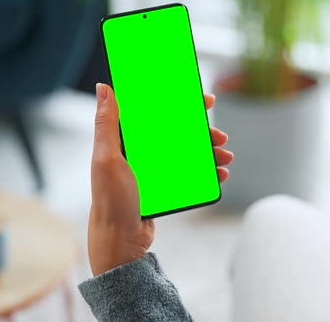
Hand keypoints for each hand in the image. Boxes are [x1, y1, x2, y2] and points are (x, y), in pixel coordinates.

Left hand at [88, 83, 233, 275]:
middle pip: (178, 133)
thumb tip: (103, 88)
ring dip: (209, 153)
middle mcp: (142, 152)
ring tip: (226, 157)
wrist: (120, 241)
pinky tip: (220, 174)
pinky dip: (206, 173)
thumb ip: (106, 124)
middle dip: (202, 132)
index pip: (157, 113)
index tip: (203, 100)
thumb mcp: (107, 159)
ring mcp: (155, 170)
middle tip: (220, 136)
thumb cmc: (111, 200)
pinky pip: (190, 174)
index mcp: (127, 141)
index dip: (180, 103)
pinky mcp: (165, 186)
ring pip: (188, 153)